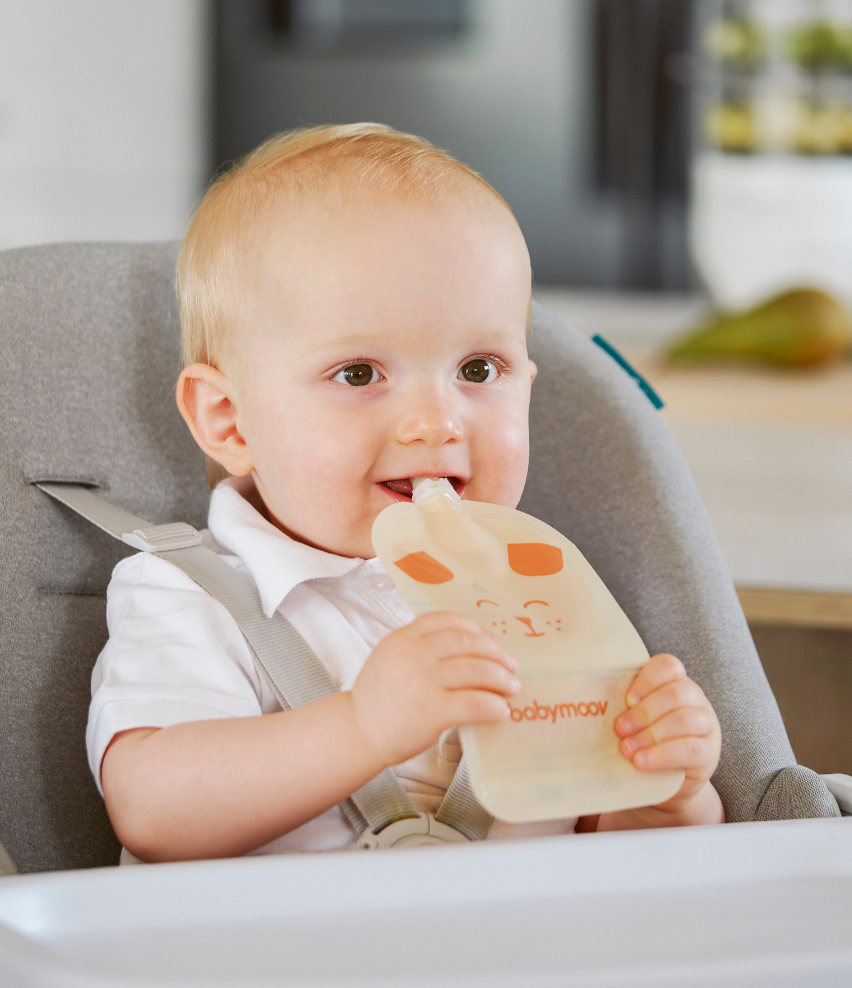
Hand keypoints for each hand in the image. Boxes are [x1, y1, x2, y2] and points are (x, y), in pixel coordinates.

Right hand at [351, 611, 519, 765]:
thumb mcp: (389, 658)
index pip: (446, 621)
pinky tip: (502, 712)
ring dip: (501, 679)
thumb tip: (466, 650)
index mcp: (403, 637)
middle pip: (468, 643)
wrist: (356, 732)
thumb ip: (418, 649)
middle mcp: (414, 653)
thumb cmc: (376, 701)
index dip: (474, 629)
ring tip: (511, 688)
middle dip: (495, 654)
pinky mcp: (433, 709)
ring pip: (476, 670)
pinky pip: (474, 702)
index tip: (490, 641)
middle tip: (510, 666)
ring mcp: (423, 680)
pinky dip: (494, 706)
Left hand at [613, 653, 721, 821]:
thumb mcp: (635, 720)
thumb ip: (623, 708)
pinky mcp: (708, 753)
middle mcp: (695, 700)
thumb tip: (587, 703)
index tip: (627, 700)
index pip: (669, 666)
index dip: (647, 680)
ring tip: (627, 749)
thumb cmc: (644, 741)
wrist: (665, 780)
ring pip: (684, 720)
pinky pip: (690, 749)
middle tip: (619, 729)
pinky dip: (662, 755)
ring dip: (651, 734)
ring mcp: (706, 725)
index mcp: (675, 683)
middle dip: (644, 712)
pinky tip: (641, 762)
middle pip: (676, 694)